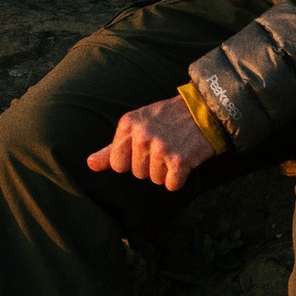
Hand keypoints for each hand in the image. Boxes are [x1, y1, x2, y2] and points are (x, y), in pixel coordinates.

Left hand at [86, 97, 215, 190]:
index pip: (117, 164)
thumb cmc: (168, 118)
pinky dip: (179, 178)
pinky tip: (185, 160)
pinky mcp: (178, 160)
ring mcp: (160, 148)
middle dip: (151, 165)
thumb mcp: (137, 123)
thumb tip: (90, 164)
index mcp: (128, 124)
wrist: (205, 109)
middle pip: (137, 173)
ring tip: (176, 150)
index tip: (146, 147)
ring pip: (154, 180)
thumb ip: (112, 147)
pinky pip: (171, 185)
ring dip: (166, 171)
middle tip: (165, 145)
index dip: (133, 160)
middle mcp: (141, 136)